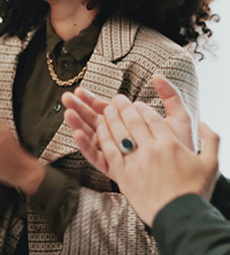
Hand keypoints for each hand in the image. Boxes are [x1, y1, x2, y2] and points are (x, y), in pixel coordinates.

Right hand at [61, 74, 195, 173]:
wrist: (187, 178)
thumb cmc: (182, 149)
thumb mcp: (178, 119)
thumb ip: (169, 96)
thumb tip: (157, 76)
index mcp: (129, 125)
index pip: (106, 109)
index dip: (92, 99)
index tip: (80, 91)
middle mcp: (120, 138)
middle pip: (94, 120)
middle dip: (80, 108)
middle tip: (67, 98)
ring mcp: (115, 153)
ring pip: (92, 136)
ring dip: (78, 124)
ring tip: (68, 113)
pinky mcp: (114, 168)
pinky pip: (96, 156)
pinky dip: (86, 145)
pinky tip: (77, 134)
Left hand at [95, 94, 218, 225]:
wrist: (180, 217)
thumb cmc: (195, 192)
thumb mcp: (211, 163)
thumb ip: (212, 139)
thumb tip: (205, 123)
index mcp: (171, 144)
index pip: (152, 118)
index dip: (142, 108)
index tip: (136, 104)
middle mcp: (152, 150)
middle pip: (133, 121)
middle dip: (124, 107)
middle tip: (117, 99)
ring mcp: (136, 162)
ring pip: (119, 132)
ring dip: (111, 117)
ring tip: (107, 109)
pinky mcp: (123, 175)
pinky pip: (109, 150)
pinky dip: (103, 137)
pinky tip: (99, 129)